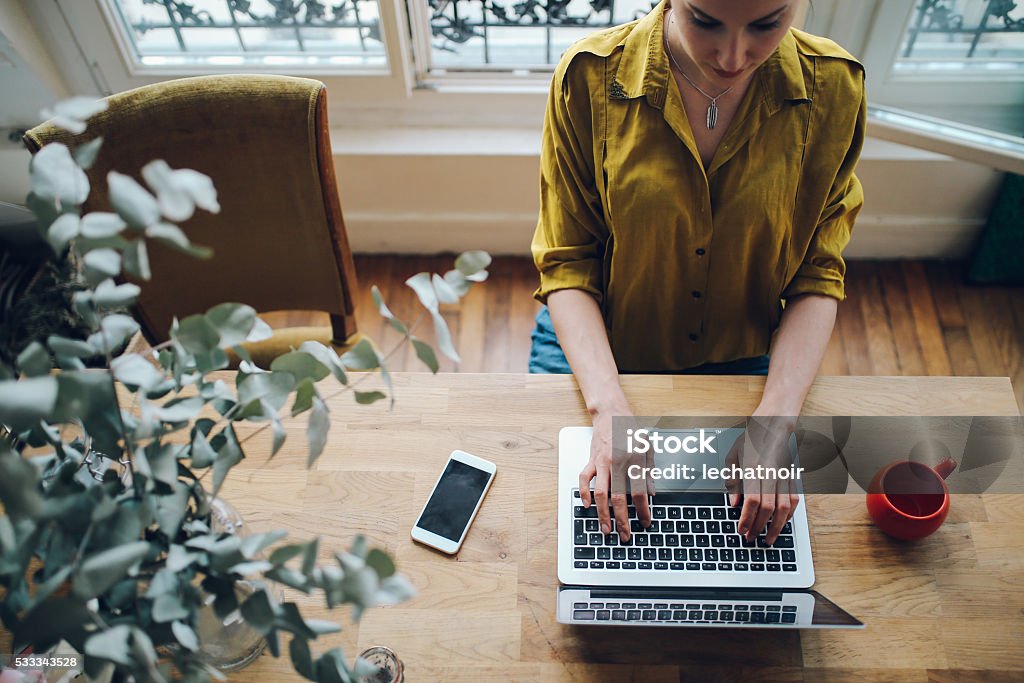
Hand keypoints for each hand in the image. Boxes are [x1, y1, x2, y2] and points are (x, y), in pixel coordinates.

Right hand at [578, 409, 652, 541]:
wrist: (611, 413)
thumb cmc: (630, 429)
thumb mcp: (648, 448)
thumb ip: (650, 471)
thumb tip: (652, 493)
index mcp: (635, 460)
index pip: (639, 492)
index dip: (643, 510)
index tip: (646, 522)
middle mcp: (617, 462)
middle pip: (619, 498)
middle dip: (622, 520)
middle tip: (625, 535)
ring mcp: (602, 462)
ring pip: (601, 494)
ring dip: (603, 514)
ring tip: (606, 529)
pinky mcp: (591, 460)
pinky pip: (584, 480)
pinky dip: (584, 494)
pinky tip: (588, 505)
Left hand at [724, 415, 800, 545]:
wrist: (773, 425)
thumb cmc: (750, 440)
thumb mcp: (732, 456)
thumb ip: (732, 481)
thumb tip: (733, 503)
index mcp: (753, 469)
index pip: (752, 501)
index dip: (747, 519)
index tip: (741, 530)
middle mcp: (770, 474)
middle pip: (768, 508)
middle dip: (759, 527)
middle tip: (751, 538)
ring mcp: (783, 477)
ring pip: (784, 508)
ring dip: (777, 527)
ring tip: (768, 539)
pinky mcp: (791, 477)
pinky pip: (794, 501)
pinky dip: (789, 515)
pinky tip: (781, 524)